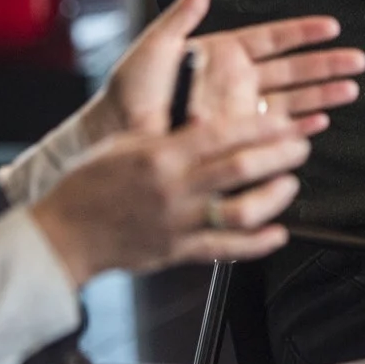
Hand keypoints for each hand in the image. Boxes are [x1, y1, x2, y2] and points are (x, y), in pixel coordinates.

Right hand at [30, 111, 308, 285]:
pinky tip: (277, 233)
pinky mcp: (178, 252)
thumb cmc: (91, 183)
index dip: (260, 125)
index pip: (221, 133)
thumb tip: (203, 112)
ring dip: (273, 197)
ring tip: (289, 184)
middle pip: (239, 168)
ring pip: (240, 210)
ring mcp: (178, 222)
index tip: (283, 118)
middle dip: (278, 155)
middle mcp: (173, 188)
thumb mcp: (126, 142)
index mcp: (161, 154)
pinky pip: (225, 249)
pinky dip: (257, 244)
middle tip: (300, 145)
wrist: (64, 232)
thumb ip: (168, 130)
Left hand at [89, 0, 364, 140]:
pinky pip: (274, 132)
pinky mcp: (235, 137)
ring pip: (291, 100)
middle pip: (293, 69)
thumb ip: (186, 12)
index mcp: (223, 53)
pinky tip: (319, 124)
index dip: (302, 32)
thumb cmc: (131, 88)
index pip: (273, 38)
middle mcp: (236, 81)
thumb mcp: (157, 43)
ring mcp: (238, 110)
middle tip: (357, 61)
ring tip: (351, 89)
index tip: (331, 26)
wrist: (118, 132)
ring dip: (322, 96)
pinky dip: (298, 129)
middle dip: (326, 65)